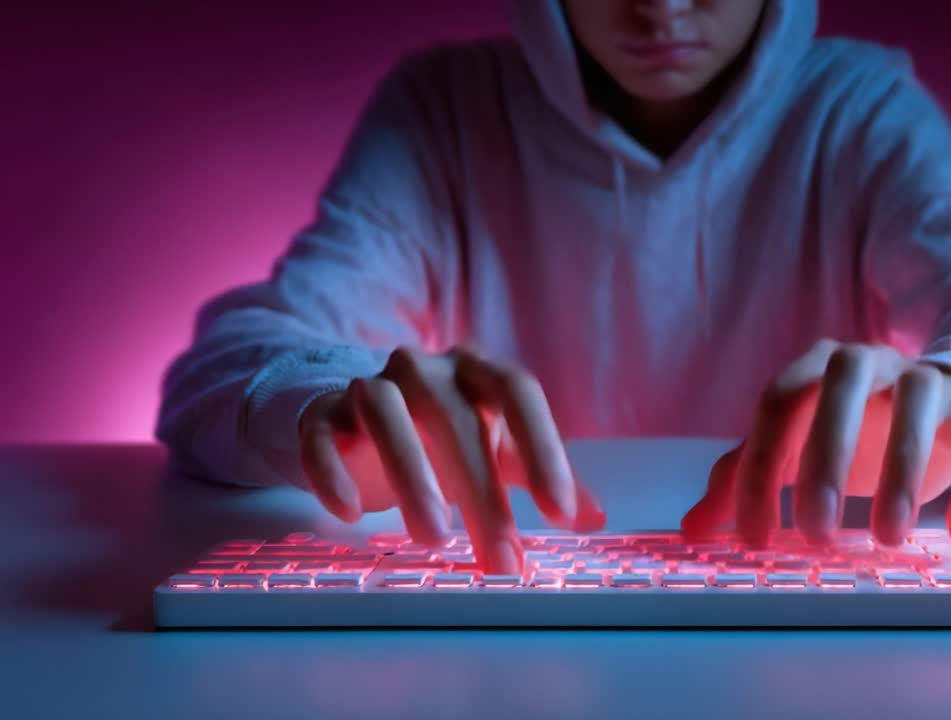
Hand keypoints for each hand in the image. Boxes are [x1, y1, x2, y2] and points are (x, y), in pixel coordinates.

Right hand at [298, 345, 605, 573]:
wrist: (354, 414)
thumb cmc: (439, 433)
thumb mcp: (496, 449)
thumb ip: (541, 475)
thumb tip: (594, 517)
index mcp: (477, 370)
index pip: (518, 392)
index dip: (544, 450)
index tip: (561, 514)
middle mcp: (425, 367)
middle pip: (456, 418)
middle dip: (482, 494)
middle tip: (498, 558)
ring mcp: (368, 384)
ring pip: (386, 412)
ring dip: (411, 474)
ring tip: (433, 537)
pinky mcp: (320, 412)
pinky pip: (320, 433)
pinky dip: (332, 469)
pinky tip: (348, 510)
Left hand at [682, 339, 950, 547]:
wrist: (935, 406)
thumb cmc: (849, 431)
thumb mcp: (795, 450)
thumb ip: (745, 478)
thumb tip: (694, 529)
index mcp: (813, 367)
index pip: (778, 403)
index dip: (761, 468)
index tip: (758, 536)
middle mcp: (868, 362)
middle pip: (842, 387)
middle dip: (826, 458)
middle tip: (818, 533)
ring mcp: (927, 380)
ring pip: (918, 403)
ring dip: (902, 472)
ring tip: (887, 538)